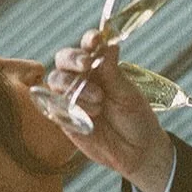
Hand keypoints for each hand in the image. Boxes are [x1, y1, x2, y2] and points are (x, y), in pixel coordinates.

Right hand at [46, 32, 173, 191]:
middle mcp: (82, 79)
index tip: (95, 40)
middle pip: (63, 59)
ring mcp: (71, 98)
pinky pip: (53, 106)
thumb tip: (110, 44)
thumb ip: (113, 72)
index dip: (88, 40)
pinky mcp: (64, 118)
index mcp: (100, 67)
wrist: (137, 151)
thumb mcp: (127, 94)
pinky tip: (86, 116)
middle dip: (73, 59)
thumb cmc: (136, 118)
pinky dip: (65, 106)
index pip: (88, 46)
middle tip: (87, 65)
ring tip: (98, 102)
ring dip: (75, 87)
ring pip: (56, 80)